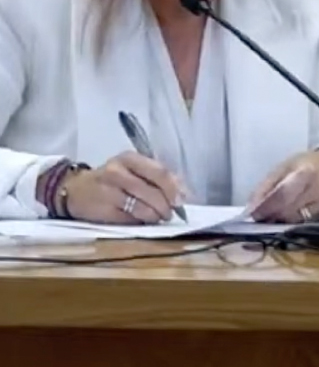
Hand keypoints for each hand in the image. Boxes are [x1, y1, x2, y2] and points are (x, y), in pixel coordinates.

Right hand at [61, 151, 186, 224]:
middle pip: (152, 191)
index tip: (182, 200)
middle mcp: (117, 172)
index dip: (174, 188)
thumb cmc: (112, 179)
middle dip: (166, 205)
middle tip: (171, 213)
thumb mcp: (131, 169)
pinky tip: (143, 220)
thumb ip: (155, 176)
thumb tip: (182, 193)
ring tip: (159, 218)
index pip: (159, 172)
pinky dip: (140, 221)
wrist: (74, 189)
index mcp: (129, 158)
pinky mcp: (102, 209)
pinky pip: (129, 218)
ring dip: (155, 216)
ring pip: (142, 207)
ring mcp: (108, 191)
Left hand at [246, 149, 318, 222]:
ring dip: (281, 220)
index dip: (265, 207)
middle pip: (289, 211)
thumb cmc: (307, 164)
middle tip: (260, 217)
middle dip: (271, 216)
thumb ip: (266, 187)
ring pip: (296, 220)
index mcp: (305, 172)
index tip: (252, 214)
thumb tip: (251, 209)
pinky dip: (292, 221)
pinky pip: (304, 222)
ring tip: (273, 215)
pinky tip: (287, 216)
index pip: (282, 195)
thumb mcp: (284, 167)